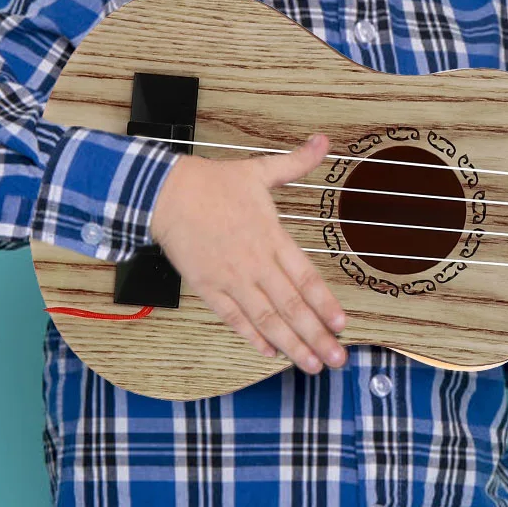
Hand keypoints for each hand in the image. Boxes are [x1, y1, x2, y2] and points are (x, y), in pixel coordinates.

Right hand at [147, 133, 348, 372]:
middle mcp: (255, 263)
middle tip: (337, 359)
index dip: (325, 304)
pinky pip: (234, 318)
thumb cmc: (214, 183)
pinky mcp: (208, 288)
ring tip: (311, 364)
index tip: (342, 324)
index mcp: (272, 237)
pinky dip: (252, 337)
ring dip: (291, 344)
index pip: (306, 278)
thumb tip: (323, 142)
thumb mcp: (259, 170)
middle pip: (291, 306)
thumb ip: (296, 163)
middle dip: (317, 336)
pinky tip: (270, 352)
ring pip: (266, 318)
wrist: (165, 194)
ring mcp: (231, 279)